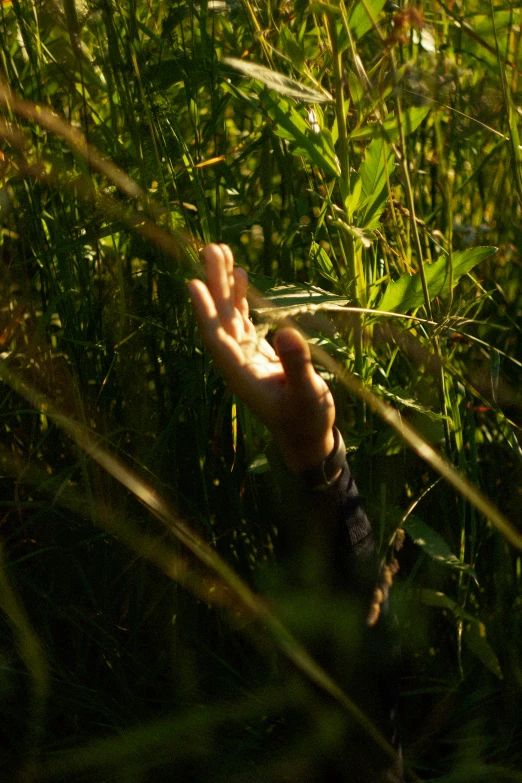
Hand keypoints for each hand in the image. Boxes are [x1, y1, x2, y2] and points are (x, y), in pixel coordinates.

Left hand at [187, 244, 335, 471]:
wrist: (306, 436)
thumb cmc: (307, 421)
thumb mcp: (308, 395)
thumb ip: (297, 367)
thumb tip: (286, 332)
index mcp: (242, 375)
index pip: (217, 339)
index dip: (205, 312)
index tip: (193, 284)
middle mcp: (238, 362)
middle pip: (221, 319)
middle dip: (215, 285)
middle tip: (210, 249)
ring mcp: (246, 355)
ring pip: (230, 315)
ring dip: (225, 285)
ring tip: (220, 251)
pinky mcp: (257, 352)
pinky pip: (243, 319)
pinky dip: (241, 298)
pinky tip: (240, 275)